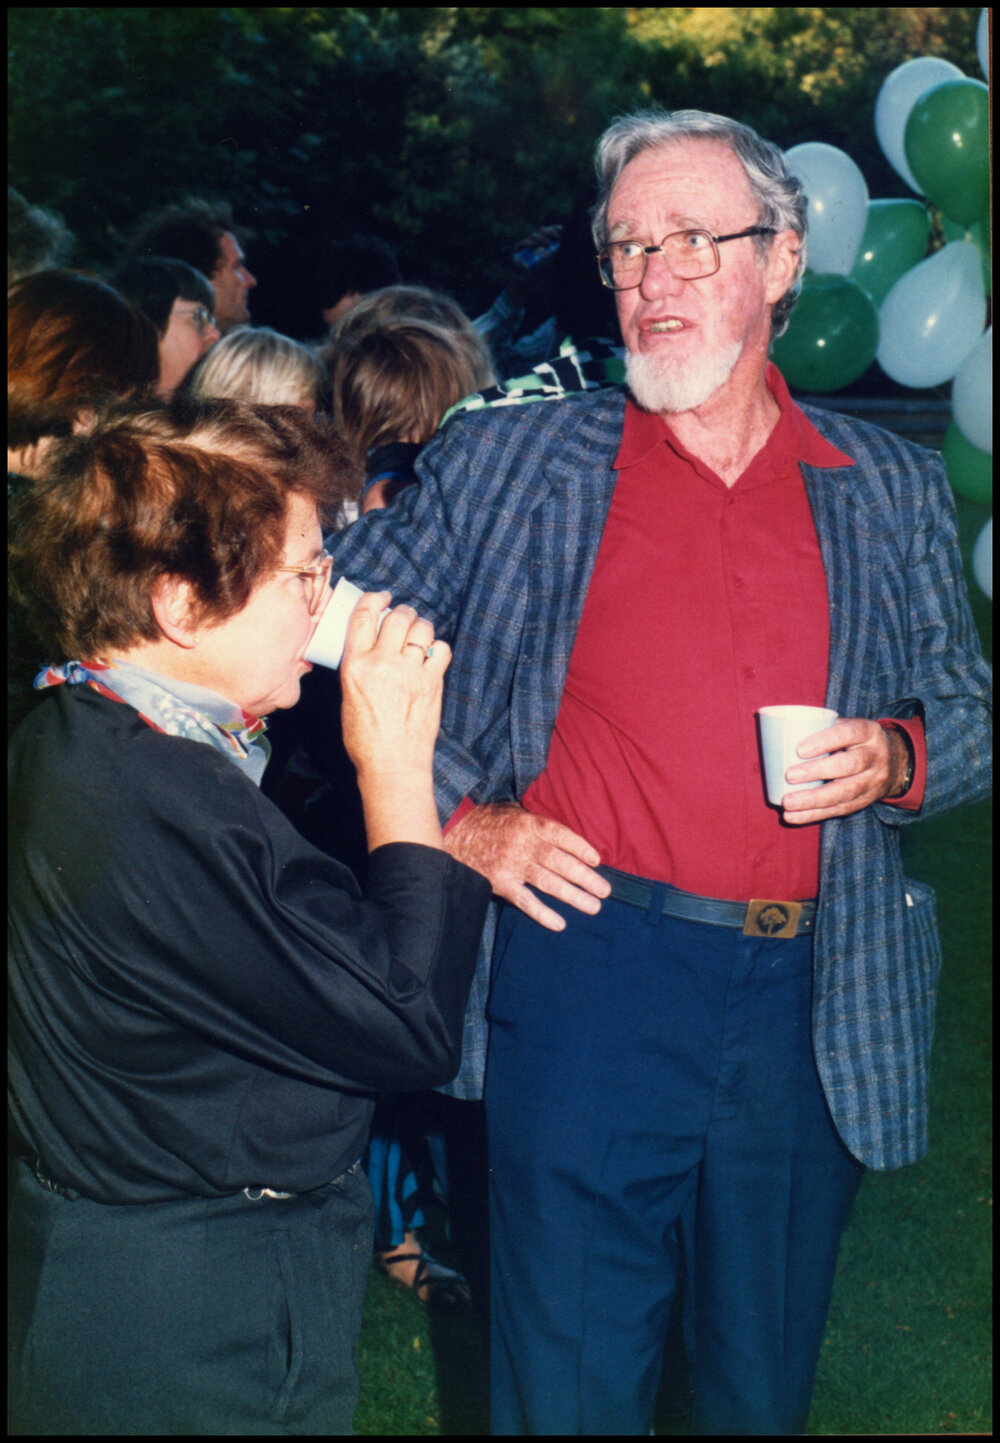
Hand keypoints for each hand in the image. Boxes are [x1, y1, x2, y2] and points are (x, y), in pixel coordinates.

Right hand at [339, 594, 450, 782]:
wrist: (392, 763)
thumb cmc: (365, 738)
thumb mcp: (349, 697)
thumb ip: (358, 669)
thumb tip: (370, 650)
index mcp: (355, 666)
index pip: (362, 617)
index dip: (373, 599)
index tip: (380, 597)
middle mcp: (383, 663)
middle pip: (396, 618)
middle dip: (402, 611)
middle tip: (404, 615)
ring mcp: (410, 672)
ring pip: (421, 629)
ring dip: (421, 626)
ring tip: (419, 634)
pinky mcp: (432, 682)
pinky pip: (441, 650)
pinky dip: (437, 648)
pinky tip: (431, 656)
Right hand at [443, 801, 609, 930]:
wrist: (453, 833)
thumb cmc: (488, 821)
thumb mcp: (513, 811)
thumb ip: (537, 822)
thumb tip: (565, 836)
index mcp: (528, 823)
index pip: (560, 835)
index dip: (580, 847)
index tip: (597, 860)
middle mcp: (522, 844)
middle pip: (559, 862)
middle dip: (585, 877)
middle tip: (605, 890)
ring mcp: (511, 865)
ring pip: (547, 882)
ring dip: (572, 896)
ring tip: (593, 906)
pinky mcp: (499, 883)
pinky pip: (524, 900)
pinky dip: (542, 913)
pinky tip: (559, 924)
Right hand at [506, 223, 562, 306]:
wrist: (525, 289)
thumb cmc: (542, 283)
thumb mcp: (557, 276)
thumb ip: (568, 273)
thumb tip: (583, 269)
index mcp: (544, 245)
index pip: (551, 232)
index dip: (556, 229)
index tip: (562, 232)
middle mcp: (535, 243)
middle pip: (543, 232)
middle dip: (550, 232)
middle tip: (556, 238)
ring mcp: (526, 247)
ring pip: (534, 236)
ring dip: (541, 238)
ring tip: (547, 244)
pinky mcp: (517, 252)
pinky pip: (522, 244)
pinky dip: (528, 243)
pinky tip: (534, 246)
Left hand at [781, 719, 908, 824]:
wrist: (895, 761)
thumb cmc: (856, 740)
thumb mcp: (849, 726)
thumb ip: (823, 727)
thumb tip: (782, 733)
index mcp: (868, 732)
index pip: (848, 733)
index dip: (824, 741)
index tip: (799, 750)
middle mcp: (875, 756)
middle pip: (849, 765)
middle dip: (817, 772)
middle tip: (790, 775)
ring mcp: (873, 782)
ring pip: (845, 793)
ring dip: (813, 800)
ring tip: (788, 803)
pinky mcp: (866, 801)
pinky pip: (840, 810)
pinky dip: (814, 814)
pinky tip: (793, 816)